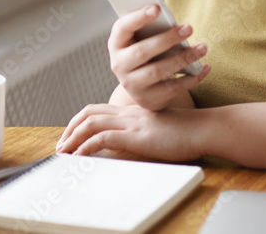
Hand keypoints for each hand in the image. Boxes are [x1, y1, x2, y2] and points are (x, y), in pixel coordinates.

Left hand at [55, 103, 203, 162]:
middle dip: (70, 127)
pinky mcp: (136, 136)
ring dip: (72, 138)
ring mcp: (132, 123)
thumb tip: (134, 144)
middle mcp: (129, 113)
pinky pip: (102, 139)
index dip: (81, 120)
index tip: (71, 135)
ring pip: (91, 123)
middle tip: (61, 144)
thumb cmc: (189, 131)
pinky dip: (86, 147)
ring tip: (63, 152)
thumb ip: (145, 132)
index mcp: (134, 111)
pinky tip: (80, 157)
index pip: (99, 109)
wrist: (204, 128)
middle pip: (89, 113)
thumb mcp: (161, 129)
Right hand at [108, 5, 210, 110]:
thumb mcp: (144, 40)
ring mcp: (132, 85)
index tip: (157, 8)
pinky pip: (172, 88)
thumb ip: (152, 29)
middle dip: (167, 39)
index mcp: (116, 43)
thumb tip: (174, 22)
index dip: (138, 17)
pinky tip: (205, 67)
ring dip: (184, 58)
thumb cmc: (148, 53)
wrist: (145, 87)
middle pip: (142, 51)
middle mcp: (119, 65)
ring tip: (202, 48)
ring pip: (159, 71)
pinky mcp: (148, 99)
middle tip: (189, 27)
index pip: (123, 27)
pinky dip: (191, 78)